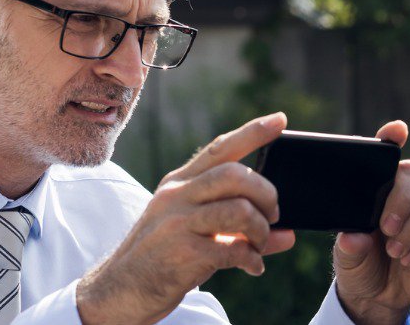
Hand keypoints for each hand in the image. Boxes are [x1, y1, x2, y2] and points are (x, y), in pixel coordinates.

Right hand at [75, 112, 298, 323]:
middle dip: (266, 193)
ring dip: (261, 230)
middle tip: (273, 215)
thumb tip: (288, 235)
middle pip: (235, 175)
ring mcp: (177, 223)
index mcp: (179, 183)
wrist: (121, 290)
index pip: (219, 148)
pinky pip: (233, 249)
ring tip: (259, 245)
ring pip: (239, 210)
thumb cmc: (165, 258)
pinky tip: (252, 267)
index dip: (252, 133)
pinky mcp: (182, 253)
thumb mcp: (196, 232)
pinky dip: (252, 259)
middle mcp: (176, 196)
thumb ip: (240, 228)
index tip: (280, 120)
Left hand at [333, 121, 409, 324]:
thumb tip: (354, 237)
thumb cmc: (356, 266)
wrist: (375, 296)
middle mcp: (401, 194)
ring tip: (393, 250)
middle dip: (401, 197)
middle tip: (386, 227)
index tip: (397, 130)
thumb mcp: (345, 258)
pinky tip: (406, 258)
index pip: (385, 156)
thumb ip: (349, 247)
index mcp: (374, 189)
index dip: (392, 137)